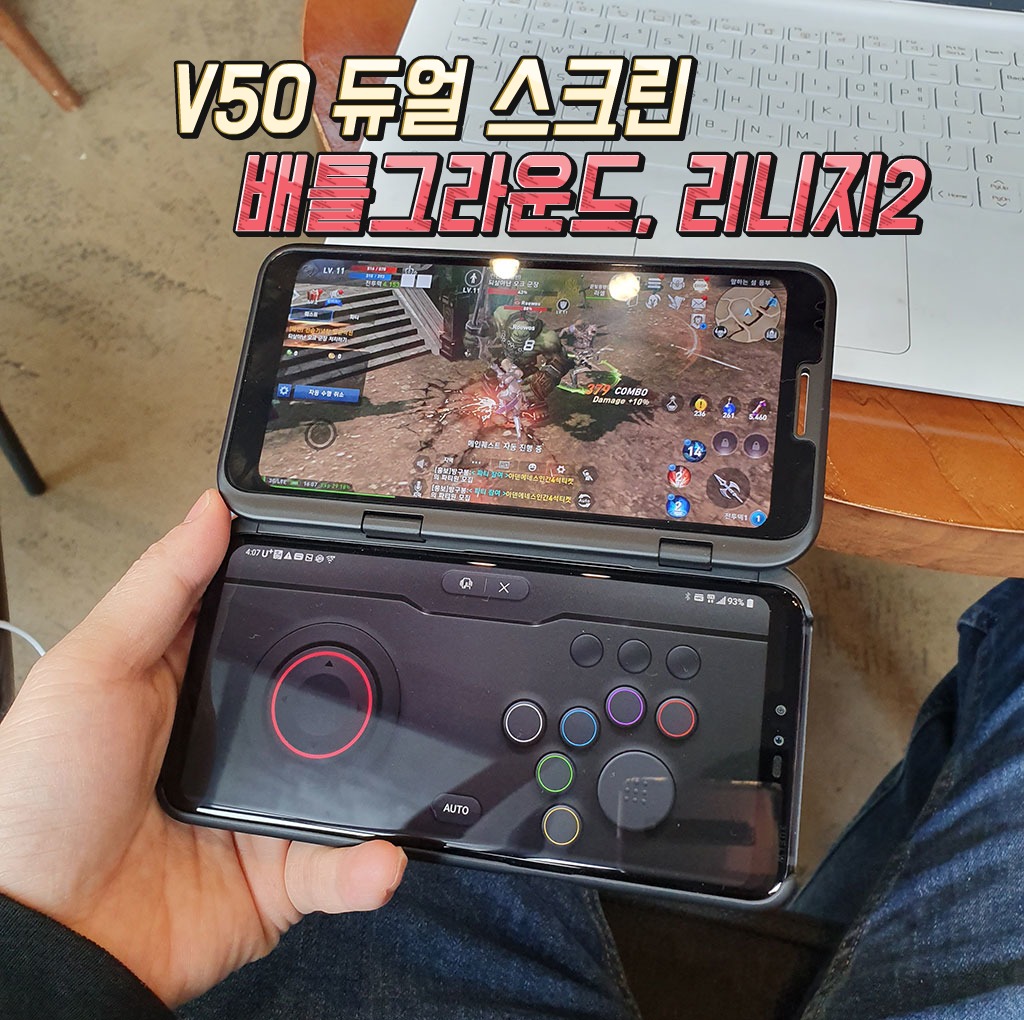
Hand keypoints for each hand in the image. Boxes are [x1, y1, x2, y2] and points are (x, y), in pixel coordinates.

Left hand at [0, 492, 405, 1006]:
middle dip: (370, 686)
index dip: (311, 596)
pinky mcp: (278, 877)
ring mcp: (264, 808)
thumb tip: (209, 513)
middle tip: (411, 666)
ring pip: (349, 784)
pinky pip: (338, 868)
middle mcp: (239, 742)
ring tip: (416, 768)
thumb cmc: (39, 801)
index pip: (270, 625)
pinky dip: (366, 868)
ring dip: (387, 781)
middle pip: (324, 700)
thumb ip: (157, 590)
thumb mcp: (90, 672)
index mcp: (196, 685)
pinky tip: (379, 857)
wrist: (39, 940)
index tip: (358, 570)